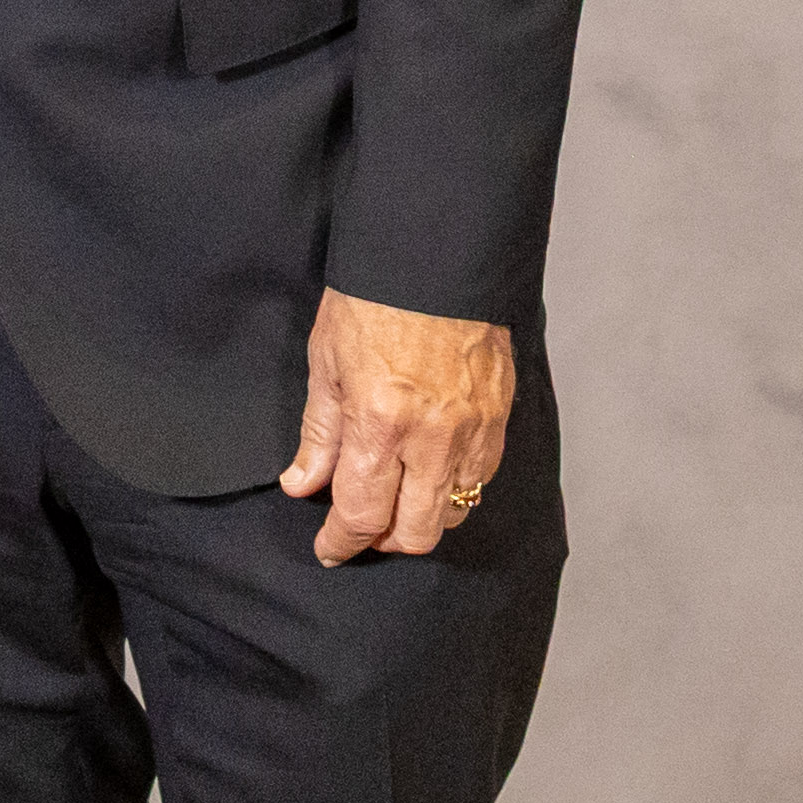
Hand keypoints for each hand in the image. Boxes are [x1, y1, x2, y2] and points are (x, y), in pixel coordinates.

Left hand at [277, 288, 515, 564]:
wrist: (435, 254)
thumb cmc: (374, 297)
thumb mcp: (326, 360)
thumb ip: (318, 432)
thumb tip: (302, 484)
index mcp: (379, 423)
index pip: (360, 514)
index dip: (340, 542)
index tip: (330, 549)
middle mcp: (431, 437)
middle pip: (414, 533)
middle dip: (382, 541)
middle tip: (361, 527)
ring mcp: (472, 430)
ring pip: (453, 513)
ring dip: (421, 519)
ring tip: (396, 501)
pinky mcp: (500, 417)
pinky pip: (481, 479)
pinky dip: (455, 489)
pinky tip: (431, 473)